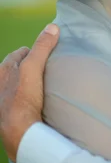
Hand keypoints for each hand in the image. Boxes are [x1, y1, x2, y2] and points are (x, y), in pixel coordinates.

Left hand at [0, 24, 58, 162]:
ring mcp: (6, 102)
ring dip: (31, 85)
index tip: (45, 52)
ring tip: (46, 85)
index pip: (19, 54)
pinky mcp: (12, 116)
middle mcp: (1, 86)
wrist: (20, 135)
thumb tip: (52, 27)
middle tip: (48, 68)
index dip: (32, 51)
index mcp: (2, 72)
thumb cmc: (21, 101)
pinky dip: (31, 99)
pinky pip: (23, 101)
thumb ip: (41, 48)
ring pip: (20, 86)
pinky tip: (40, 103)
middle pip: (18, 70)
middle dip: (30, 67)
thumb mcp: (32, 69)